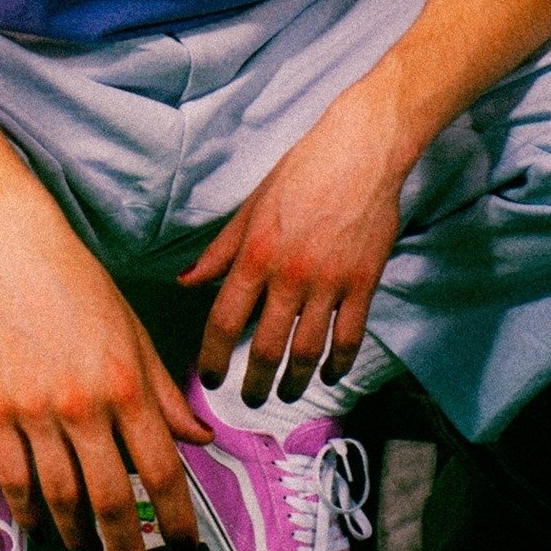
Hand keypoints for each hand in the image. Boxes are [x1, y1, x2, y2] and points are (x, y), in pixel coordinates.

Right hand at [0, 209, 210, 550]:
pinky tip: (41, 528)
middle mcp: (84, 405)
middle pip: (112, 498)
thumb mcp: (136, 335)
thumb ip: (165, 395)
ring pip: (60, 497)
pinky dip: (28, 512)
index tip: (185, 548)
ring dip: (78, 537)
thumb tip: (201, 439)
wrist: (13, 252)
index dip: (178, 519)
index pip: (163, 469)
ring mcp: (36, 410)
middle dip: (127, 547)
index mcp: (127, 385)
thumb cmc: (81, 287)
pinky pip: (13, 477)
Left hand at [179, 90, 407, 405]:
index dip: (212, 356)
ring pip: (307, 351)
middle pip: (265, 347)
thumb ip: (219, 251)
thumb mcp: (250, 207)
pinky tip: (330, 374)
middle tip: (247, 399)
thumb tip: (186, 281)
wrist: (360, 151)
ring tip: (284, 393)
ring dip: (293, 381)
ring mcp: (329, 283)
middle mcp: (289, 275)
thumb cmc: (301, 172)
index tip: (208, 376)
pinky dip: (339, 364)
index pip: (224, 320)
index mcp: (255, 255)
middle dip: (252, 383)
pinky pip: (349, 337)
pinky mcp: (364, 284)